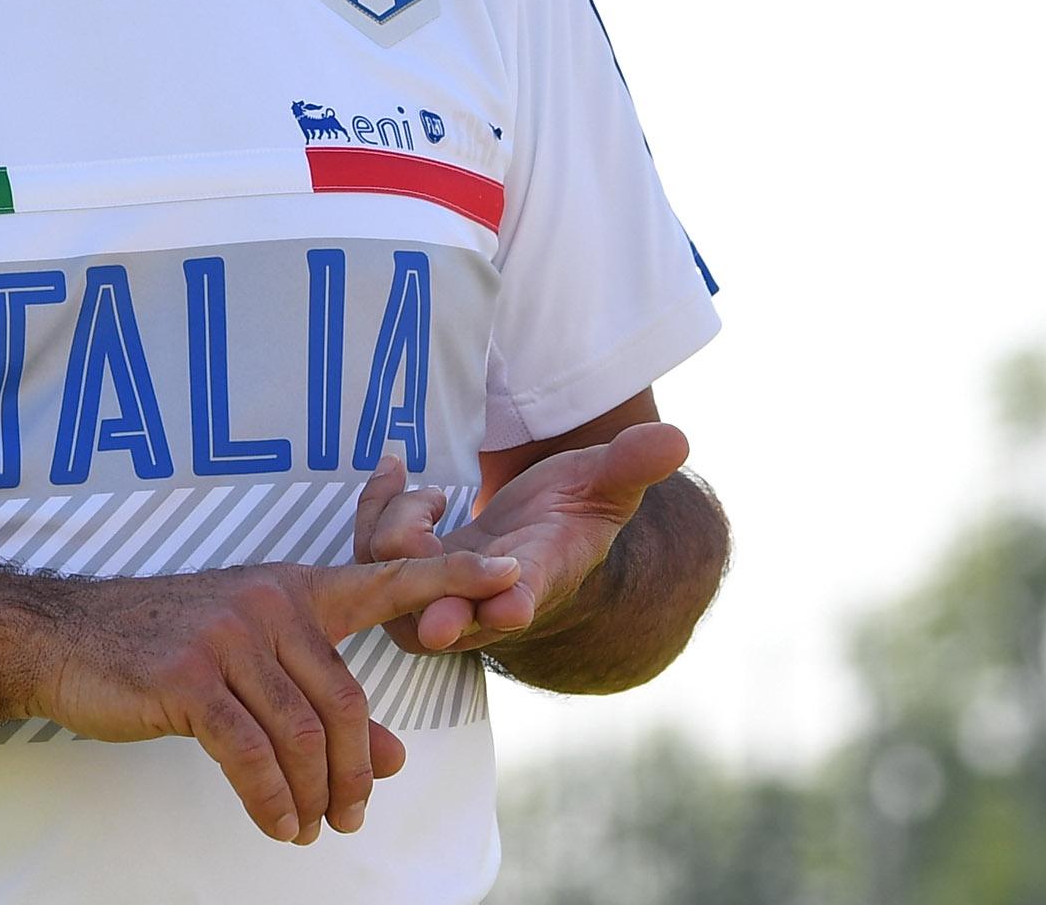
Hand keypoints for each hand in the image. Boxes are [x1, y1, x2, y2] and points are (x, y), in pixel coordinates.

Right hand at [39, 551, 523, 845]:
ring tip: (313, 829)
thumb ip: (326, 703)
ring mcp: (229, 636)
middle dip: (357, 771)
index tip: (511, 572)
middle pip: (346, 700)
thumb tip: (391, 758)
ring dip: (316, 796)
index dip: (451, 576)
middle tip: (353, 816)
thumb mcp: (252, 663)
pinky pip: (252, 754)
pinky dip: (273, 800)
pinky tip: (278, 826)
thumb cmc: (162, 648)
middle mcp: (270, 601)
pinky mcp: (189, 678)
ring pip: (303, 733)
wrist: (64, 636)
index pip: (386, 581)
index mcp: (293, 589)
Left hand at [351, 422, 690, 656]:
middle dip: (431, 595)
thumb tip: (676, 437)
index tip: (510, 605)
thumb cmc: (575, 513)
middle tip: (422, 562)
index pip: (523, 599)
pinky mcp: (402, 574)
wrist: (537, 536)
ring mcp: (436, 593)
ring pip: (390, 572)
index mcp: (536, 580)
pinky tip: (396, 470)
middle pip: (440, 608)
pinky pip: (368, 549)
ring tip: (431, 490)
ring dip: (398, 519)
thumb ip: (632, 465)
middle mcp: (480, 602)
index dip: (514, 602)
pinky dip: (376, 505)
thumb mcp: (607, 484)